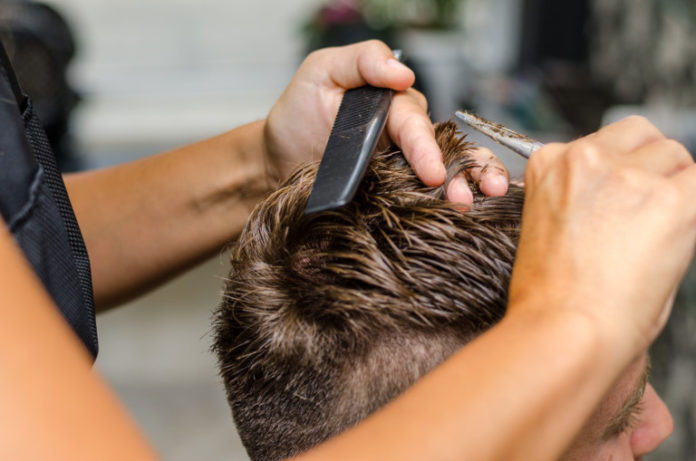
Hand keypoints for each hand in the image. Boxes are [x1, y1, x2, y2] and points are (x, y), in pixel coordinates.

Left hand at [263, 40, 508, 203]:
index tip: (433, 173)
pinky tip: (457, 218)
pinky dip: (442, 206)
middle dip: (469, 167)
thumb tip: (402, 72)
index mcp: (392, 103)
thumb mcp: (322, 71)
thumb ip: (362, 60)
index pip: (415, 124)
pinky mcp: (393, 192)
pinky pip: (421, 197)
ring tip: (470, 206)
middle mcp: (404, 134)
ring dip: (465, 188)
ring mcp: (400, 165)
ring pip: (445, 172)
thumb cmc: (298, 113)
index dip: (426, 148)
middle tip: (477, 192)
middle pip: (445, 148)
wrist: (275, 160)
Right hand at [508, 116, 695, 357]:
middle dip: (651, 168)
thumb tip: (628, 197)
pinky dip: (694, 206)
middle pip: (644, 138)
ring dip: (676, 187)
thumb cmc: (551, 297)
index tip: (618, 202)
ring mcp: (631, 177)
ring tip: (657, 237)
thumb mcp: (547, 228)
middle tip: (645, 215)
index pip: (602, 142)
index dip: (617, 172)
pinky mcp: (673, 201)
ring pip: (678, 155)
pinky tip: (680, 235)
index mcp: (549, 163)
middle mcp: (587, 159)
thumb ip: (582, 196)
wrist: (564, 330)